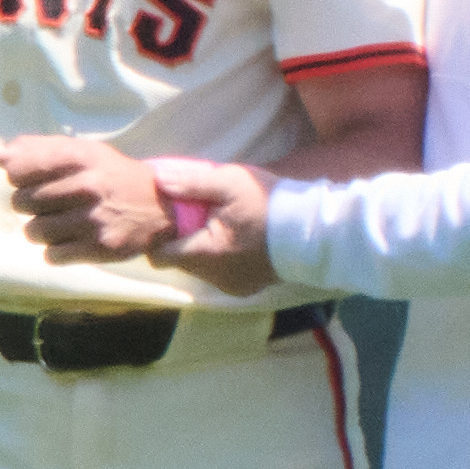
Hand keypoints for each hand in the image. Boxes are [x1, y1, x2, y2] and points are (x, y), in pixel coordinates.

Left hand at [0, 134, 169, 260]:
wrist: (159, 207)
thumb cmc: (110, 176)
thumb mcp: (81, 152)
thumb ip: (36, 150)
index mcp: (79, 157)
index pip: (18, 169)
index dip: (19, 177)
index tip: (34, 180)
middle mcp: (86, 186)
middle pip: (21, 202)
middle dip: (30, 205)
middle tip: (54, 203)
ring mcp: (93, 219)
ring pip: (33, 231)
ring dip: (42, 229)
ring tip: (62, 223)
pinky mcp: (99, 248)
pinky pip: (52, 255)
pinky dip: (56, 250)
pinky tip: (73, 240)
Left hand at [145, 157, 277, 296]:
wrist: (312, 230)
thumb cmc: (269, 202)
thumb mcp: (230, 182)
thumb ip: (191, 181)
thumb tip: (157, 179)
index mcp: (205, 253)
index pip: (159, 255)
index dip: (160, 236)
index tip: (171, 218)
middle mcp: (214, 277)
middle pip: (180, 261)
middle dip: (183, 239)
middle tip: (199, 216)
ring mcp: (230, 286)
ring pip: (199, 269)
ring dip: (202, 248)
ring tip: (220, 225)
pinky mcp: (244, 289)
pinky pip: (219, 274)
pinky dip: (220, 259)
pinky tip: (235, 240)